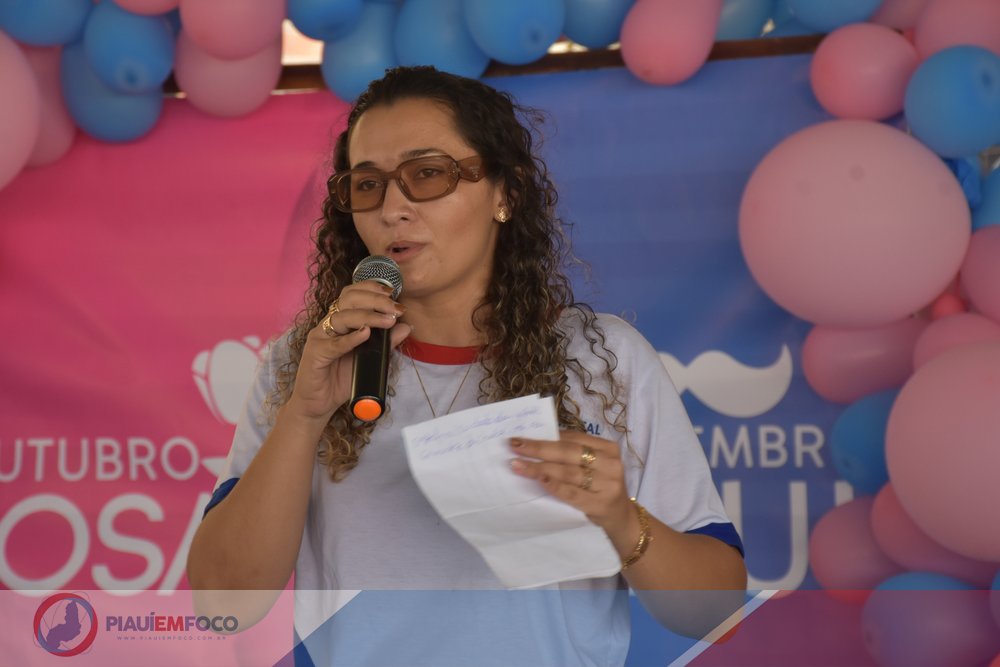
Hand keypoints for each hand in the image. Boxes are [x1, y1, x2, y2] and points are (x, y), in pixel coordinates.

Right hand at [287, 280, 410, 421]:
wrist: (319, 404)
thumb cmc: (342, 379)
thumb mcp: (370, 359)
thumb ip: (386, 343)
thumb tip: (406, 326)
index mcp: (340, 322)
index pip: (353, 295)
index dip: (371, 289)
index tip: (393, 293)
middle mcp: (329, 325)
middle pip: (348, 300)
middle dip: (375, 300)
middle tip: (395, 308)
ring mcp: (320, 337)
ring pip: (342, 318)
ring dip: (368, 317)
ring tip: (388, 321)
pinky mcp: (315, 354)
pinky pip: (333, 344)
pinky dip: (351, 338)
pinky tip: (365, 334)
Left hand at [509, 431, 632, 532]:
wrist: (621, 519)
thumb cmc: (600, 489)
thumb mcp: (594, 467)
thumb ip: (573, 455)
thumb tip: (536, 441)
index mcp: (608, 448)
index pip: (572, 438)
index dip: (546, 436)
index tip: (521, 437)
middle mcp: (611, 464)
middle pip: (568, 453)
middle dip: (538, 449)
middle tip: (514, 446)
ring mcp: (608, 484)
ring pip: (568, 472)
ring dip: (540, 468)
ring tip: (518, 465)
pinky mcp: (601, 504)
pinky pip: (572, 493)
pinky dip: (554, 486)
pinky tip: (539, 480)